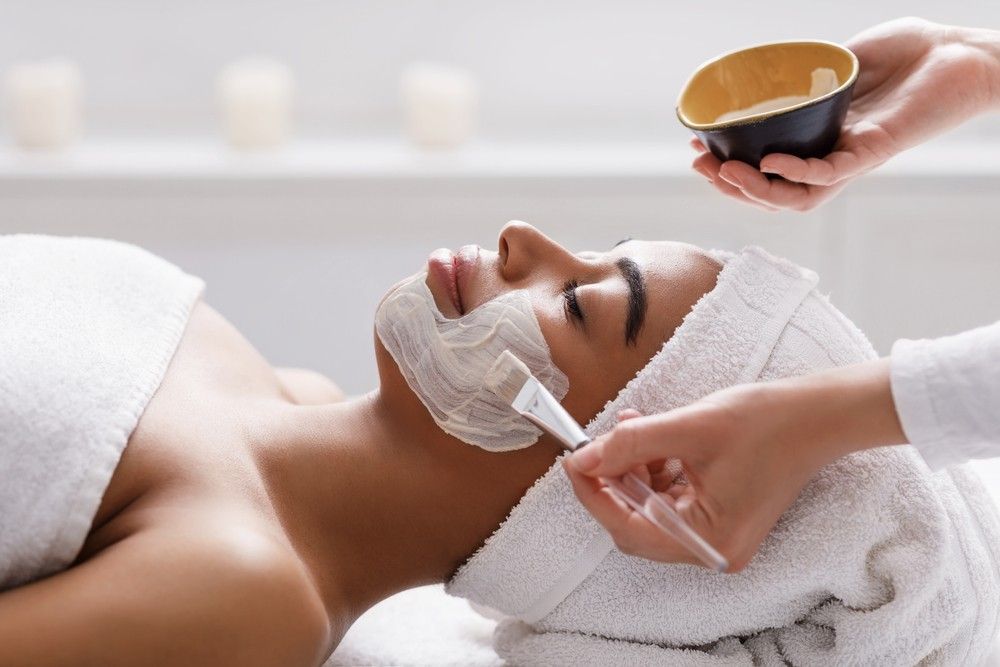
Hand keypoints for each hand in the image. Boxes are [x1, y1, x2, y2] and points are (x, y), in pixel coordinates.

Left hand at [563, 360, 904, 570]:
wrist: (818, 415)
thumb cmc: (767, 423)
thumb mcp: (687, 429)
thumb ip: (629, 445)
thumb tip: (584, 460)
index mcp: (709, 540)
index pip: (628, 529)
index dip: (594, 495)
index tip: (572, 463)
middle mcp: (713, 549)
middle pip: (637, 523)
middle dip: (613, 480)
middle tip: (595, 445)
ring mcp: (719, 535)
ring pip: (651, 508)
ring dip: (633, 469)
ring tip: (631, 427)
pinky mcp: (722, 516)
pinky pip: (672, 500)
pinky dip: (654, 470)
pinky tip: (650, 437)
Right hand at [690, 18, 999, 211]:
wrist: (960, 50)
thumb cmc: (909, 51)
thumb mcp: (840, 59)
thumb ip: (806, 71)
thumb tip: (762, 72)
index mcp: (821, 140)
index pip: (769, 171)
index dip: (731, 168)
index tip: (699, 148)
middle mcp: (835, 157)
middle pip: (775, 194)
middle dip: (731, 187)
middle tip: (701, 165)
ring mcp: (854, 157)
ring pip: (797, 196)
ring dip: (754, 191)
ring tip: (723, 172)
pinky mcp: (877, 149)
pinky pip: (831, 174)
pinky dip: (797, 173)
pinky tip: (770, 163)